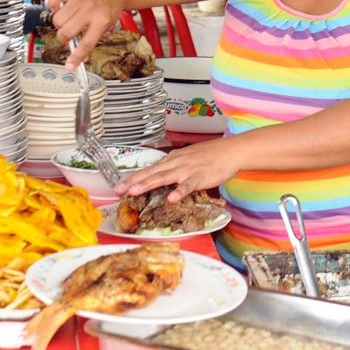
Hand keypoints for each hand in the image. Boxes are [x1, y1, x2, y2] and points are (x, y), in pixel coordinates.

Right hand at [45, 0, 129, 66]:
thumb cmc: (111, 2)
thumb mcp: (109, 21)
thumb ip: (94, 37)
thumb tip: (81, 59)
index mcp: (102, 19)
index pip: (86, 43)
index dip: (76, 57)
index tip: (70, 66)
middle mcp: (90, 9)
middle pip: (66, 32)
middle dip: (64, 39)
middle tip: (68, 36)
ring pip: (57, 20)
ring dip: (59, 24)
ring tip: (67, 20)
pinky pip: (52, 1)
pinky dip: (53, 7)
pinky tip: (62, 7)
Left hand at [114, 139, 242, 200]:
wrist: (231, 151)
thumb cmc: (211, 155)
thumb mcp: (187, 158)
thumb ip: (174, 167)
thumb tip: (161, 175)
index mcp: (173, 160)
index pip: (149, 169)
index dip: (134, 178)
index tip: (119, 185)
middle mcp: (177, 163)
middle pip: (152, 173)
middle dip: (134, 182)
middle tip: (119, 190)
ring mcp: (188, 170)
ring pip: (165, 177)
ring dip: (148, 184)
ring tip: (135, 192)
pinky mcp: (200, 177)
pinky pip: (188, 186)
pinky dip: (179, 192)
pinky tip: (171, 198)